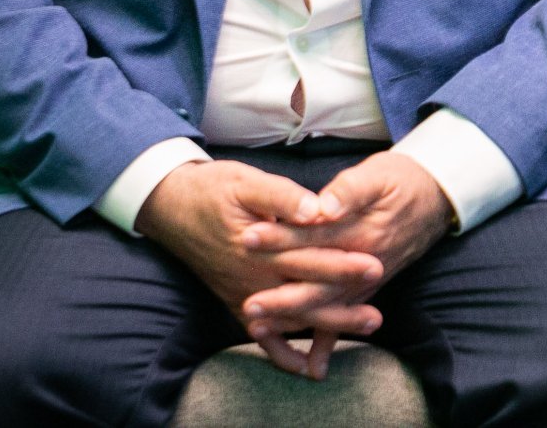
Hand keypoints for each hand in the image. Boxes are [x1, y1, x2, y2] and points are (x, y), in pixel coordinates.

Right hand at [135, 159, 384, 376]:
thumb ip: (282, 196)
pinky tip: (304, 364)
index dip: (341, 264)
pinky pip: (261, 331)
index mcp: (260, 246)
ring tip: (360, 330)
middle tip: (376, 316)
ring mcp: (242, 292)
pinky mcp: (235, 300)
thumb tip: (316, 210)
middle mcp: (251, 277)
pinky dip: (281, 350)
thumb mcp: (246, 182)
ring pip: (289, 318)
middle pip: (303, 296)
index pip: (308, 259)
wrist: (169, 207)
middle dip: (341, 307)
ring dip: (324, 327)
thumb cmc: (212, 189)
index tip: (374, 266)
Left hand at [237, 151, 454, 376]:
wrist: (434, 199)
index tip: (247, 238)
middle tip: (248, 305)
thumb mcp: (376, 174)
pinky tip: (308, 360)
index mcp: (362, 231)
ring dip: (294, 319)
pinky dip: (325, 337)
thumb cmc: (399, 181)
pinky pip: (343, 316)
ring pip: (327, 305)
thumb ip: (349, 191)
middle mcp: (365, 263)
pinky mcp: (366, 288)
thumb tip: (323, 207)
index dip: (280, 237)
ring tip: (258, 327)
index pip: (314, 236)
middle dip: (281, 297)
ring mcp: (366, 281)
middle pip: (318, 283)